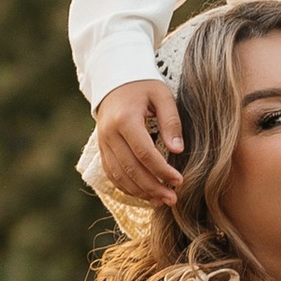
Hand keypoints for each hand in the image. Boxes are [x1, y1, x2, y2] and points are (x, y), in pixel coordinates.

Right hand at [94, 76, 184, 205]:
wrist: (114, 80)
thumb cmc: (143, 86)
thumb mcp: (162, 96)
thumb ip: (171, 121)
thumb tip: (177, 149)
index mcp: (125, 119)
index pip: (144, 153)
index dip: (162, 171)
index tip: (179, 181)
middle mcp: (109, 134)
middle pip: (131, 169)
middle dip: (152, 187)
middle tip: (172, 199)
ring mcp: (103, 143)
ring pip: (119, 176)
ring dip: (140, 192)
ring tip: (161, 200)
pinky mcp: (102, 149)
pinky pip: (112, 174)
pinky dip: (127, 188)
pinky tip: (145, 194)